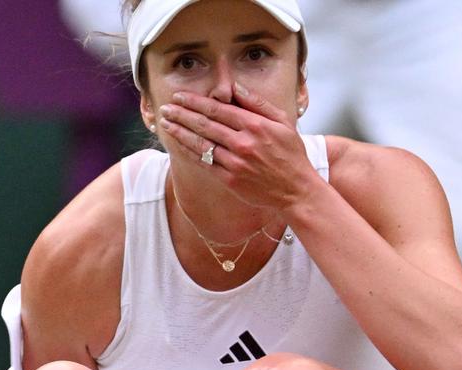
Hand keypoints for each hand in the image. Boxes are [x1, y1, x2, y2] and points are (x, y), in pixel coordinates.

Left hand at [157, 83, 319, 208]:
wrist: (296, 189)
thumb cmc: (291, 153)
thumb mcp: (282, 122)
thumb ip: (257, 103)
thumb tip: (235, 87)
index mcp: (255, 125)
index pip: (218, 109)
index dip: (195, 102)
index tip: (179, 97)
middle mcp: (243, 143)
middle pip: (205, 125)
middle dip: (182, 115)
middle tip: (166, 108)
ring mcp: (235, 163)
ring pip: (201, 144)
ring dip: (180, 133)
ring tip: (166, 123)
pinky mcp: (230, 180)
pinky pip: (205, 164)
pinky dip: (189, 153)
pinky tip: (178, 144)